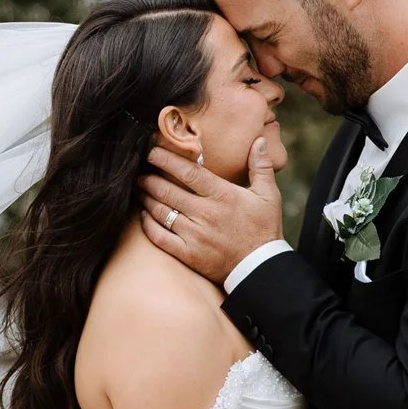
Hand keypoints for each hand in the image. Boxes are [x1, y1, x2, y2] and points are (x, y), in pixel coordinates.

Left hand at [140, 140, 282, 285]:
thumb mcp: (269, 195)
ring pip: (161, 212)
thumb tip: (257, 140)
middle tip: (139, 171)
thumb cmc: (264, 229)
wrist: (260, 268)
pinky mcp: (188, 255)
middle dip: (149, 179)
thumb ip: (261, 166)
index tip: (152, 152)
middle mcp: (205, 214)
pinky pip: (160, 238)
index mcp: (223, 196)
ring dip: (146, 198)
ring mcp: (194, 236)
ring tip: (139, 189)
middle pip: (168, 191)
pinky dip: (148, 225)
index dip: (166, 160)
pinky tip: (144, 215)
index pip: (188, 173)